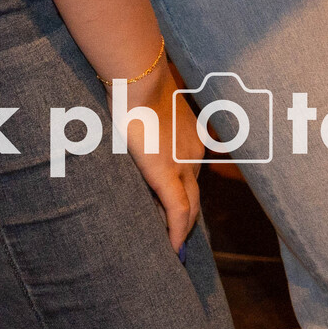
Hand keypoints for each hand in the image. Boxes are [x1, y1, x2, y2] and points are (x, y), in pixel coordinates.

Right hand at [121, 63, 205, 252]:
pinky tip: (173, 248)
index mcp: (191, 139)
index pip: (190, 175)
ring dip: (181, 229)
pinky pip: (177, 209)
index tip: (176, 214)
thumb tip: (133, 135)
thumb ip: (146, 127)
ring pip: (189, 205)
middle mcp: (194, 153)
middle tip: (179, 243)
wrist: (141, 77)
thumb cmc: (139, 86)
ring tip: (173, 251)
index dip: (184, 197)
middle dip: (188, 220)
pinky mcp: (167, 172)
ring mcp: (183, 163)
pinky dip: (176, 230)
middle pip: (194, 194)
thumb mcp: (148, 110)